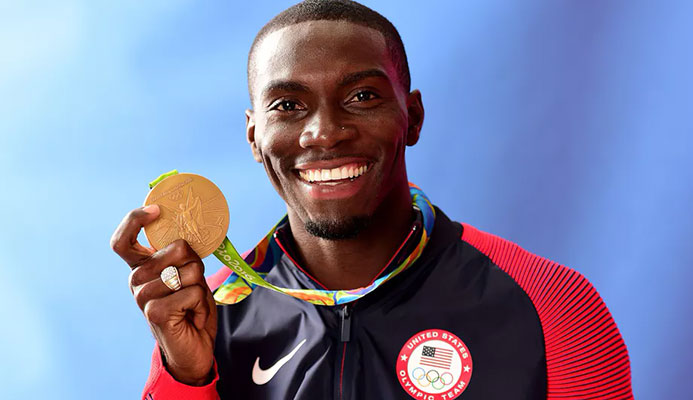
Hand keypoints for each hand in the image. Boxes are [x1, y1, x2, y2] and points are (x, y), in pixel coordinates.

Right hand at [111, 205, 217, 384]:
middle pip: (178, 248)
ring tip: (190, 304)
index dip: (135, 219)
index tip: (157, 210)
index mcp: (141, 267)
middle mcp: (136, 279)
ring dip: (200, 287)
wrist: (193, 349)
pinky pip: (192, 291)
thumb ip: (182, 256)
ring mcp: (142, 296)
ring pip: (190, 270)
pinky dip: (200, 303)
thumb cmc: (192, 309)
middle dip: (197, 263)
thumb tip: (186, 232)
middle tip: (193, 285)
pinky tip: (190, 316)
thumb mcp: (188, 275)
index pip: (123, 239)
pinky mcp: (154, 311)